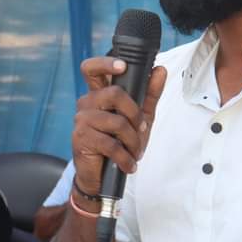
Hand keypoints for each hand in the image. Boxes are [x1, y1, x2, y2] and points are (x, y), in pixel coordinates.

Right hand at [71, 56, 166, 201]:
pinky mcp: (82, 138)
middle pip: (114, 93)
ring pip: (116, 121)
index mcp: (99, 94)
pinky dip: (125, 157)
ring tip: (134, 151)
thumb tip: (160, 70)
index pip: (92, 69)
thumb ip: (149, 95)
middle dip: (135, 113)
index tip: (123, 66)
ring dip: (133, 140)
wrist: (102, 178)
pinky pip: (111, 144)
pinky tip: (128, 164)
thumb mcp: (140, 119)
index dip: (106, 63)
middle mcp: (87, 103)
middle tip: (141, 129)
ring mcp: (82, 120)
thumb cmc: (119, 144)